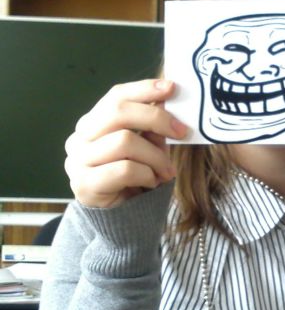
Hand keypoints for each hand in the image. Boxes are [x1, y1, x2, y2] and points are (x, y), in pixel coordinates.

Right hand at [64, 79, 186, 207]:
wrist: (121, 220)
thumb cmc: (135, 180)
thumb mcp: (147, 148)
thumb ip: (151, 128)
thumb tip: (167, 100)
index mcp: (92, 123)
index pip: (116, 97)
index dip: (144, 90)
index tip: (172, 89)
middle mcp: (79, 138)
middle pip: (118, 113)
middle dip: (156, 118)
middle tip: (181, 132)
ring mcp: (77, 161)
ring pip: (124, 141)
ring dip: (155, 156)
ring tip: (166, 171)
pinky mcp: (84, 184)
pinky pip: (125, 169)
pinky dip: (146, 174)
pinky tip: (152, 183)